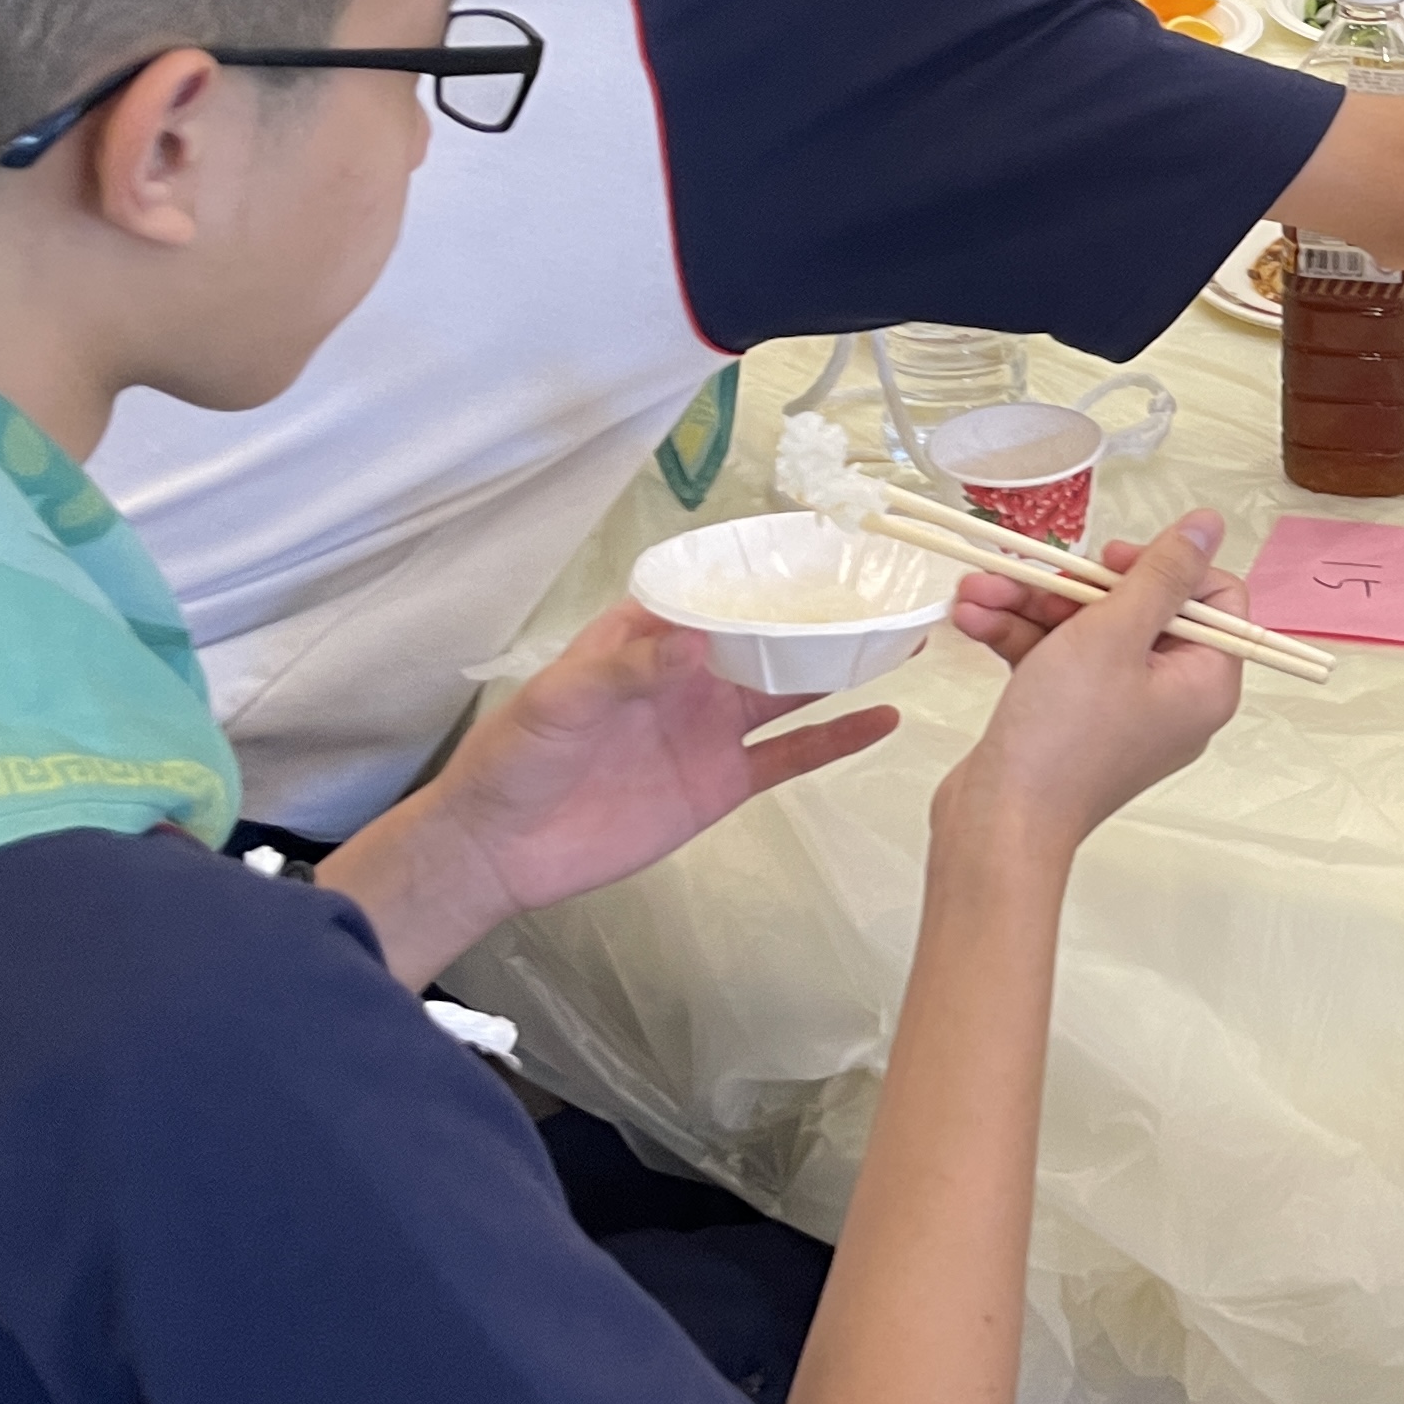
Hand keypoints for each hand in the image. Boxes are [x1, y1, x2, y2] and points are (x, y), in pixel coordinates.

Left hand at [336, 601, 899, 983]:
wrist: (501, 851)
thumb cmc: (516, 759)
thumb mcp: (558, 700)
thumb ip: (627, 669)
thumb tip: (699, 642)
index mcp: (647, 639)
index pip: (715, 594)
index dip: (764, 573)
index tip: (823, 552)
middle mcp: (689, 676)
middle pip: (768, 639)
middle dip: (822, 615)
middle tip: (886, 592)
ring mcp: (711, 729)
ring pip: (791, 690)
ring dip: (842, 667)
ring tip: (901, 639)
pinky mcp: (723, 783)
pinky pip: (790, 755)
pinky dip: (838, 738)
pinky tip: (883, 718)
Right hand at [940, 516, 1248, 854]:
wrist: (998, 824)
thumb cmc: (1064, 733)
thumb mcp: (1114, 634)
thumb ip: (1161, 574)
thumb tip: (1208, 524)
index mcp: (1205, 682)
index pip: (1213, 599)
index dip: (1164, 568)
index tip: (1111, 562)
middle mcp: (1171, 697)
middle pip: (1139, 610)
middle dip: (1071, 587)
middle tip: (1031, 572)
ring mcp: (1118, 711)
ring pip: (1085, 632)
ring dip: (1030, 605)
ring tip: (975, 592)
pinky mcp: (1072, 721)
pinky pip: (1055, 662)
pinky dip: (1018, 638)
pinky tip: (970, 619)